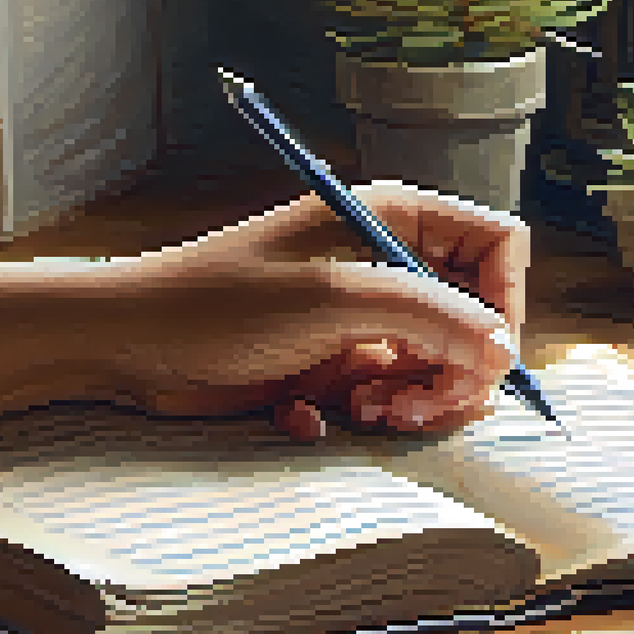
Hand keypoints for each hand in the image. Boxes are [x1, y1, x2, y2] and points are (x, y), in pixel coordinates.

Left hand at [77, 181, 529, 438]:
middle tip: (415, 408)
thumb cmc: (220, 303)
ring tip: (363, 414)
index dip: (504, 303)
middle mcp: (382, 264)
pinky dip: (357, 414)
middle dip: (455, 371)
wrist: (129, 344)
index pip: (496, 246)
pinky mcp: (330, 363)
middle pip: (473, 318)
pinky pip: (382, 395)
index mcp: (392, 219)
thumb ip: (432, 318)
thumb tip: (505, 350)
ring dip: (410, 402)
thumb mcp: (335, 301)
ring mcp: (357, 316)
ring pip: (434, 367)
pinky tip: (308, 415)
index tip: (484, 357)